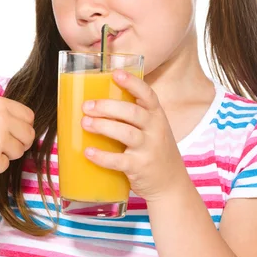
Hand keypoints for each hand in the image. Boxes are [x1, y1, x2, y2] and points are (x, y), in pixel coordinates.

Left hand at [81, 69, 184, 201]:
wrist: (171, 183)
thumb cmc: (155, 151)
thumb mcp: (152, 129)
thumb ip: (133, 116)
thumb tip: (96, 103)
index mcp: (157, 116)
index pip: (147, 95)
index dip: (132, 83)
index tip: (115, 73)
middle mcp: (155, 130)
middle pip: (132, 113)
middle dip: (108, 107)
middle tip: (87, 106)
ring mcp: (148, 149)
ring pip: (126, 133)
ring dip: (103, 126)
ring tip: (85, 123)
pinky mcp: (140, 167)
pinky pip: (119, 161)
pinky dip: (102, 156)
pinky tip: (88, 152)